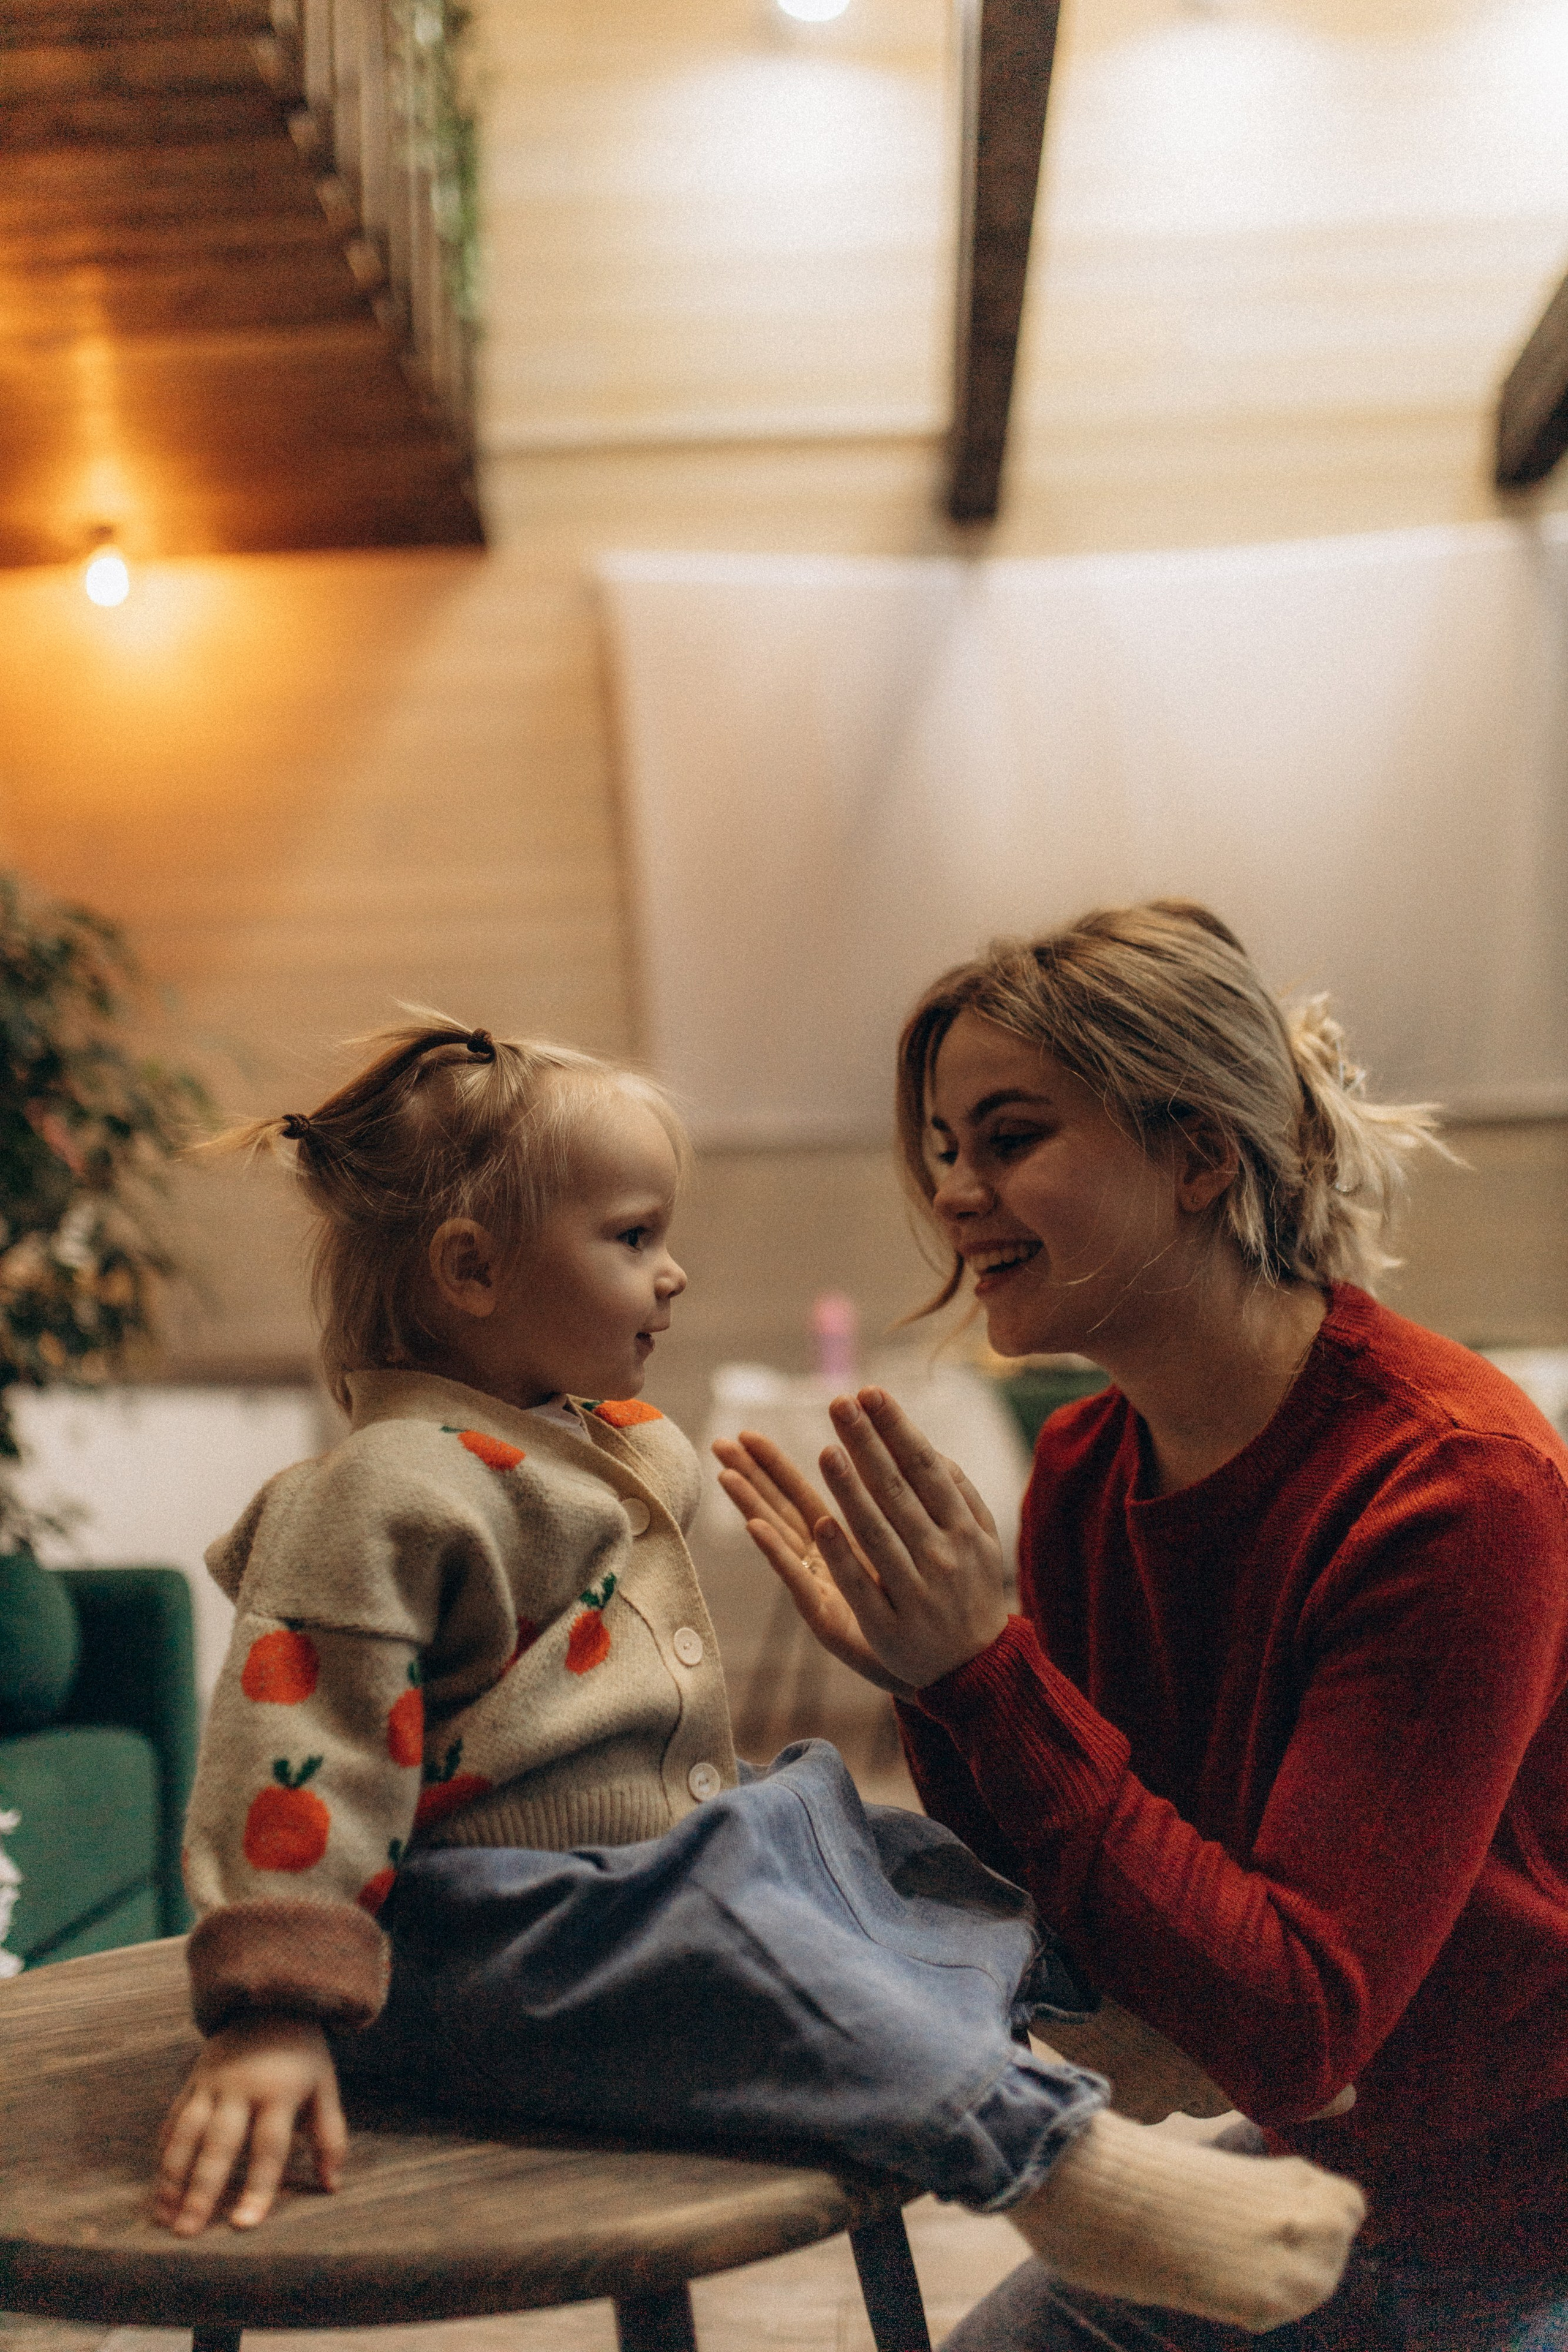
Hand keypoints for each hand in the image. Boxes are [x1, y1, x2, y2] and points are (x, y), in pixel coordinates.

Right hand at [154, 2014, 346, 2234]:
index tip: (244, 2226)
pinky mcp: (192, 2080)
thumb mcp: (325, 2087)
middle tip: (187, 2232)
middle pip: (219, 2144)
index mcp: (279, 2093)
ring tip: (163, 2217)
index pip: (269, 2148)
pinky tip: (157, 2186)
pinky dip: (164, 2153)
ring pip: (186, 2133)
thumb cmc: (303, 2056)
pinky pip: (173, 2119)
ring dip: (172, 2176)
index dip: (258, 2187)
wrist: (271, 2001)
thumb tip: (332, 2186)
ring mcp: (211, 2083)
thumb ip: (330, 2135)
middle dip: (201, 2189)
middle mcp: (241, 2089)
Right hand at [711, 1430, 914, 1695]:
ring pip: (782, 1537)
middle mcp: (825, 1561)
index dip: (774, 1464)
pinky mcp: (827, 1616)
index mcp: (844, 1540)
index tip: (746, 1434)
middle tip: (720, 1443)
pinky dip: (777, 1551)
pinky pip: (797, 1577)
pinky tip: (756, 1527)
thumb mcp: (910, 1549)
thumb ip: (896, 1509)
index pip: (800, 1494)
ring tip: (725, 1474)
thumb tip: (892, 1459)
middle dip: (752, 1475)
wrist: (944, 1664)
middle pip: (782, 1508)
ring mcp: (823, 1587)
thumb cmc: (924, 1608)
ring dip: (753, 1504)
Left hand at [812, 1387, 1009, 1689]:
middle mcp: (942, 1556)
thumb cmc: (975, 1591)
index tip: (870, 1392)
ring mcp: (916, 1592)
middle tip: (839, 1403)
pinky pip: (861, 1584)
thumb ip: (959, 1493)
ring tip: (827, 1451)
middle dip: (868, 1444)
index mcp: (964, 1529)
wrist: (981, 1671)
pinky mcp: (889, 1627)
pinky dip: (842, 1554)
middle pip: (898, 1491)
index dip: (896, 1428)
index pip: (924, 1467)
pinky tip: (821, 1523)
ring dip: (851, 1491)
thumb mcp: (983, 1540)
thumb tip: (930, 1447)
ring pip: (878, 1533)